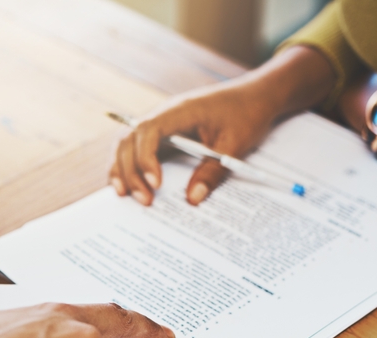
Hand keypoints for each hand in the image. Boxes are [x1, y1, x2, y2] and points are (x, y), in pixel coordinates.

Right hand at [110, 45, 335, 205]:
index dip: (146, 159)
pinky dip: (130, 166)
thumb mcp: (234, 146)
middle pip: (129, 140)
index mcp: (179, 110)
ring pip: (127, 143)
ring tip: (124, 196)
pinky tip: (130, 186)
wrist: (254, 97)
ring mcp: (161, 123)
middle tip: (144, 201)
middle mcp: (163, 114)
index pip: (148, 131)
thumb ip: (212, 172)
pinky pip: (138, 148)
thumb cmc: (245, 115)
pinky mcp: (164, 134)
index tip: (157, 184)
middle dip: (129, 171)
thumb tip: (192, 200)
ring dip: (122, 169)